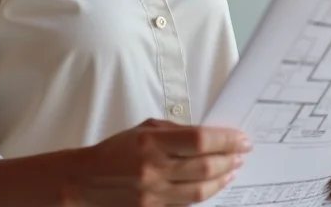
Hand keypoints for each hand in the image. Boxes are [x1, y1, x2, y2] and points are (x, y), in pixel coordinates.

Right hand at [74, 118, 251, 205]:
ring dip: (223, 178)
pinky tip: (215, 183)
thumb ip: (174, 132)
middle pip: (204, 166)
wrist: (87, 182)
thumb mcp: (143, 130)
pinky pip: (188, 203)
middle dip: (230, 158)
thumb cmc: (115, 150)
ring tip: (234, 168)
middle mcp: (154, 169)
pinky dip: (206, 192)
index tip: (241, 138)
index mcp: (151, 142)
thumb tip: (206, 135)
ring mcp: (155, 194)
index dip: (225, 139)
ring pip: (201, 190)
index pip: (199, 140)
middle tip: (243, 152)